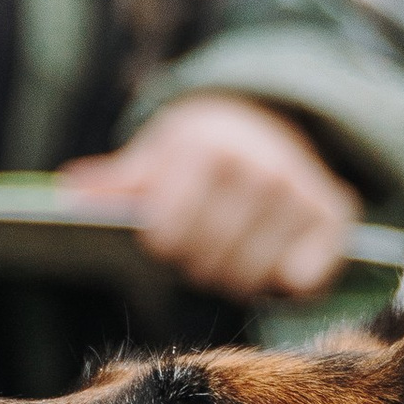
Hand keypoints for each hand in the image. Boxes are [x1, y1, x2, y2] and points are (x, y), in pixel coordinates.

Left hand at [59, 94, 359, 301]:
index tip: (165, 234)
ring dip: (236, 278)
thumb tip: (68, 195)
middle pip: (207, 265)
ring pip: (249, 280)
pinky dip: (286, 283)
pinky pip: (301, 283)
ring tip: (233, 252)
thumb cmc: (203, 146)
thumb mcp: (158, 152)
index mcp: (208, 150)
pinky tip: (276, 258)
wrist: (274, 120)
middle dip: (197, 265)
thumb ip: (117, 180)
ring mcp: (301, 194)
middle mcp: (260, 169)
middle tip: (204, 246)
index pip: (167, 238)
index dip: (161, 246)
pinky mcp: (335, 218)